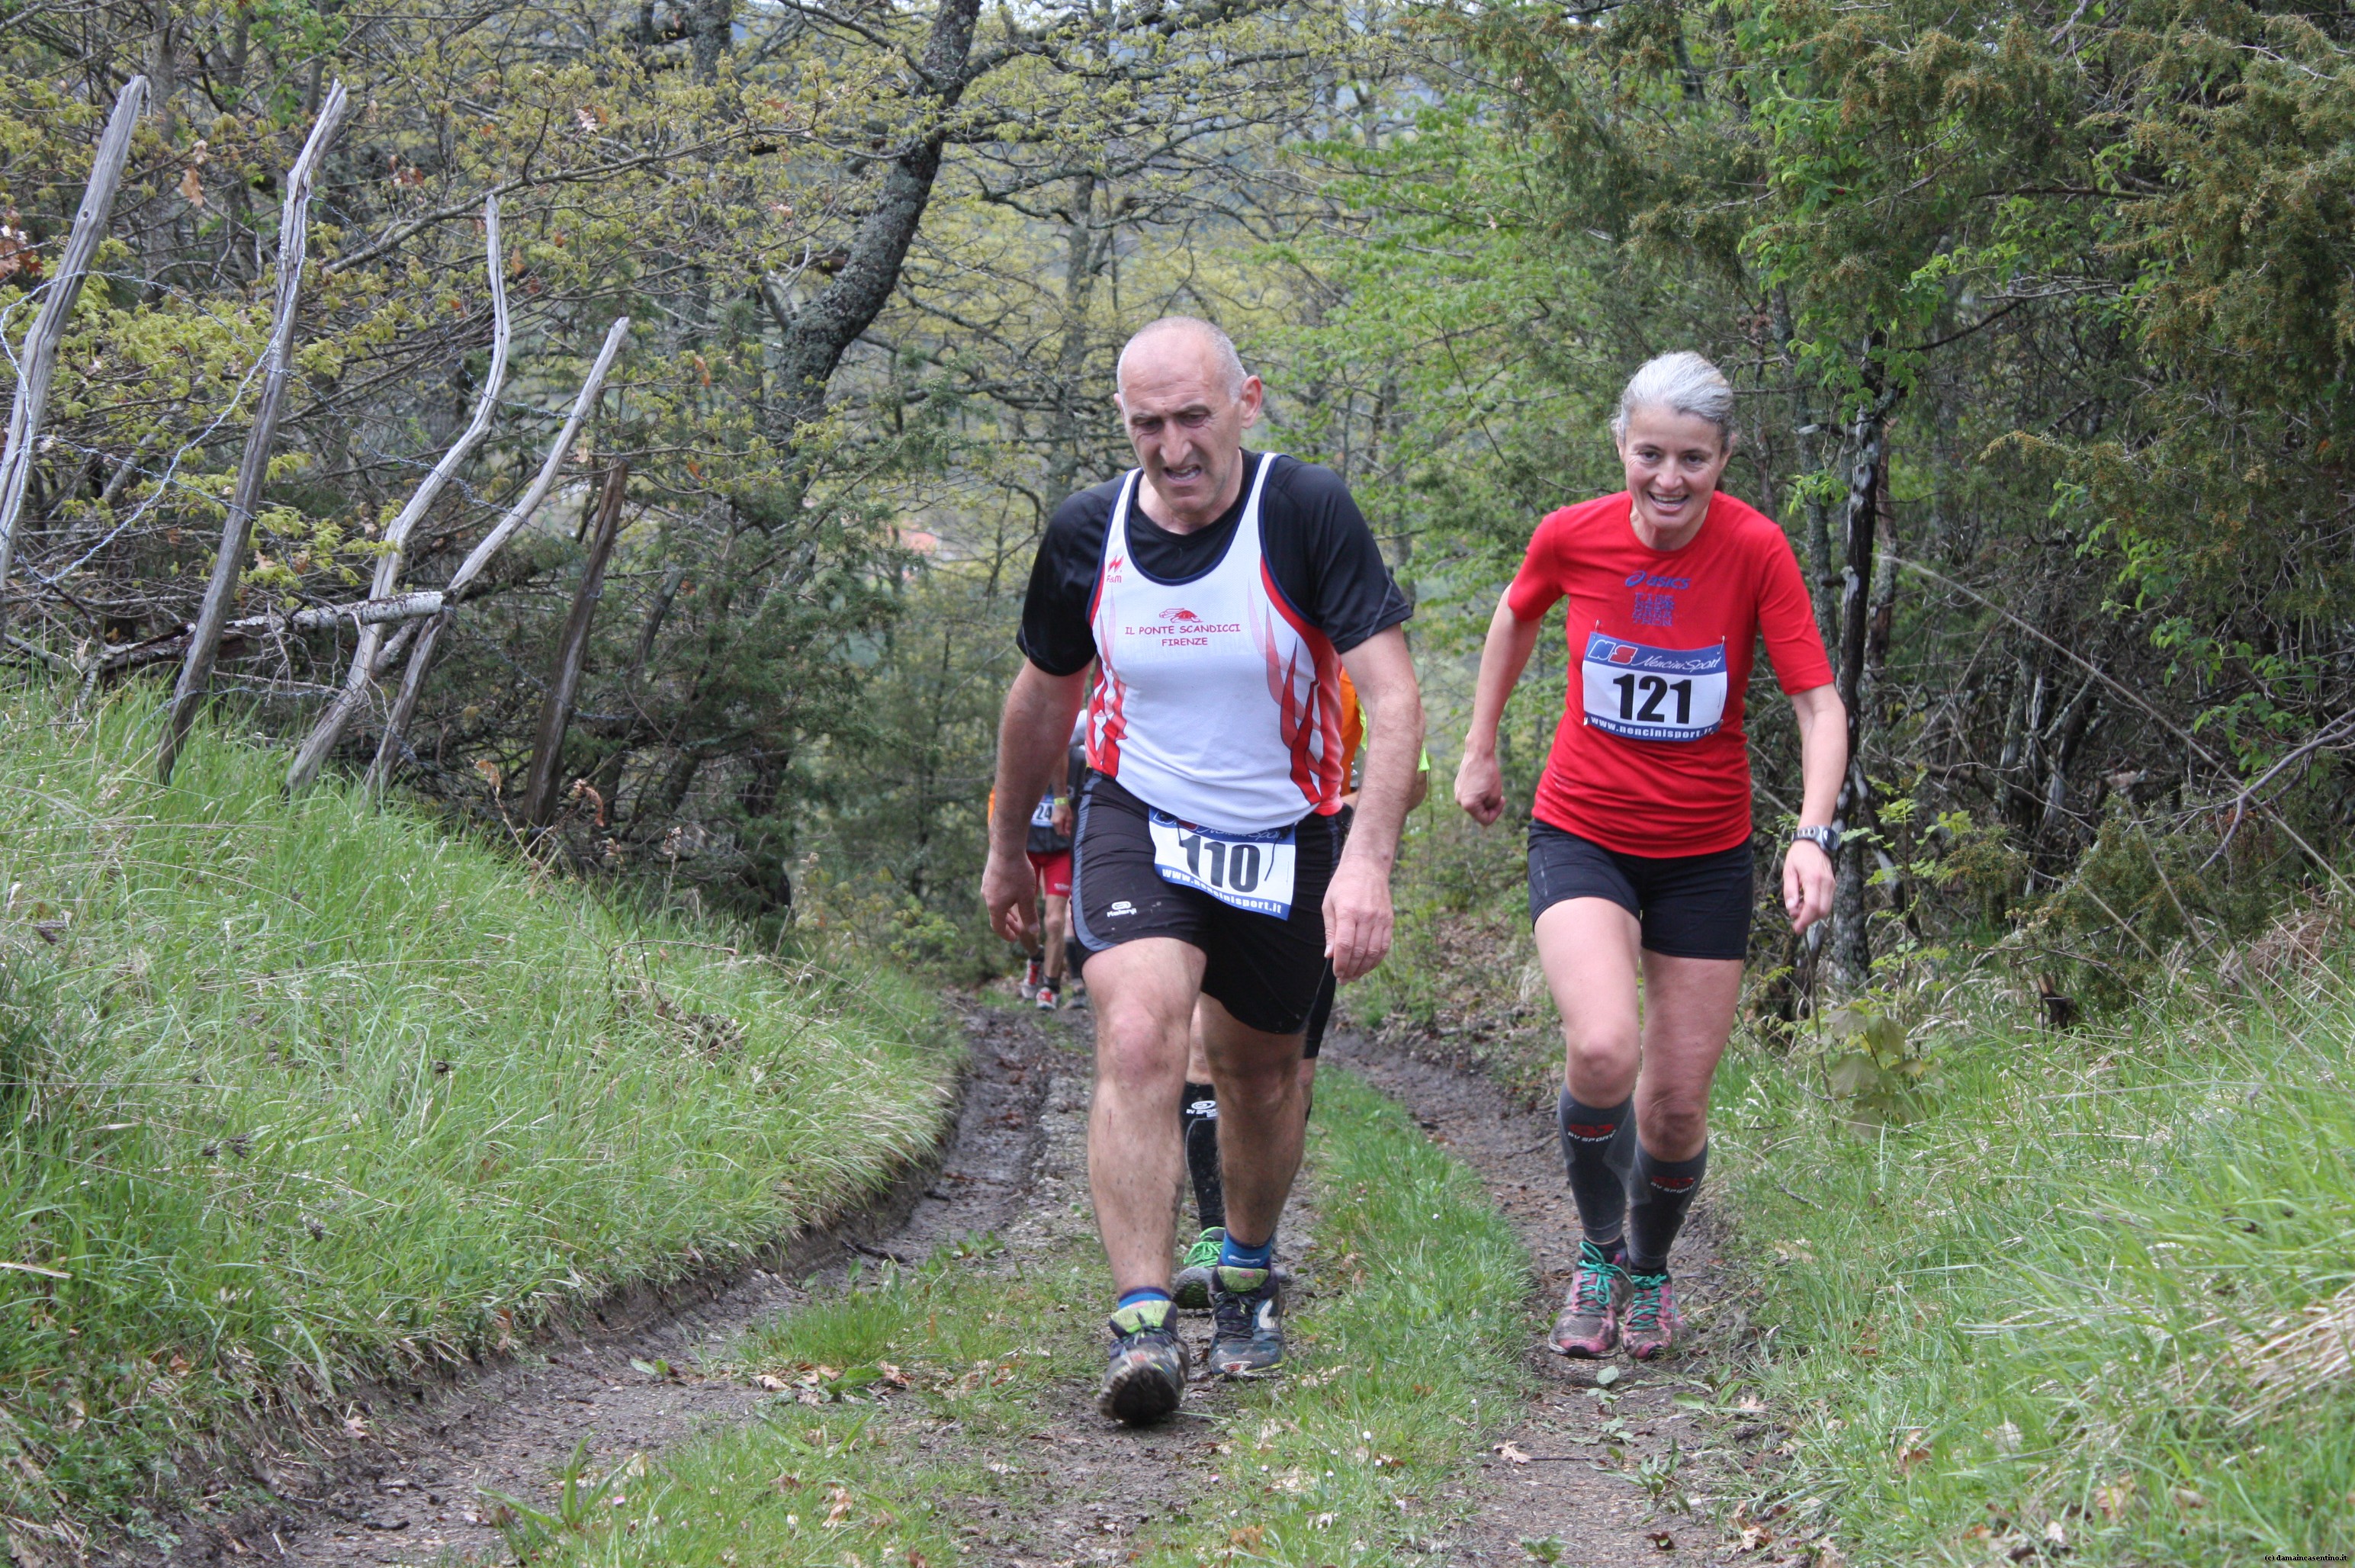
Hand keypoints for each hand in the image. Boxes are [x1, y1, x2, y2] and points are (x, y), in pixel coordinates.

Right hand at [983, 847, 1038, 945]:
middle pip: (996, 916)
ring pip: (995, 904)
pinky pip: (995, 894)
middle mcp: (987, 898)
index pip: (998, 927)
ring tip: (1016, 913)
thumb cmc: (1018, 874)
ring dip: (1006, 912)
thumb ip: (1029, 915)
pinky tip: (1012, 894)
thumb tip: (1033, 931)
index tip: (1015, 938)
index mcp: (995, 906)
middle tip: (1018, 928)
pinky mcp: (988, 876)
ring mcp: (986, 886)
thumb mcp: (1027, 897)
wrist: (1006, 849)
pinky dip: (1003, 900)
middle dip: (1008, 924)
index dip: (1007, 934)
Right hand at [1051, 802, 1072, 835]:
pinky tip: (1064, 824)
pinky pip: (1056, 827)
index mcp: (1057, 823)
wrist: (1060, 802)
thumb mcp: (1069, 818)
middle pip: (1058, 832)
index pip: (1060, 833)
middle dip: (1063, 833)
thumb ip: (1068, 826)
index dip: (1065, 835)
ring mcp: (1051, 821)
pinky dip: (1059, 827)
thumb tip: (1068, 834)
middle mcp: (1053, 823)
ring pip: (1057, 830)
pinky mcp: (1051, 820)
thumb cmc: (1065, 809)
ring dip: (1061, 830)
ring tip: (1067, 827)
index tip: (1069, 835)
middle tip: (1069, 831)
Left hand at [1321, 856, 1394, 982]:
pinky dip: (1376, 960)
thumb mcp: (1329, 904)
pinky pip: (1385, 946)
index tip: (1336, 974)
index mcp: (1348, 911)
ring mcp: (1381, 919)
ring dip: (1364, 968)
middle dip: (1351, 970)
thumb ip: (1331, 931)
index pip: (1345, 945)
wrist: (1367, 866)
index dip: (1340, 964)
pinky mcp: (1389, 920)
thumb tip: (1330, 956)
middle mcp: (1366, 916)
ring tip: (1354, 976)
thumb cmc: (1343, 885)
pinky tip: (1367, 966)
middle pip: (1360, 951)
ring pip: (1374, 952)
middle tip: (1344, 979)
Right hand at [1455, 748, 1503, 825]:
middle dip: (1490, 806)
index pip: (1485, 820)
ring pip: (1475, 804)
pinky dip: (1478, 792)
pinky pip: (1470, 795)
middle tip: (1498, 794)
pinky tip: (1482, 781)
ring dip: (1484, 799)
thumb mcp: (1496, 795)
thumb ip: (1491, 808)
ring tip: (1489, 786)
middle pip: (1479, 813)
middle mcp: (1459, 801)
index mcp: (1468, 805)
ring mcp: (1457, 793)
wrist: (1478, 754)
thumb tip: (1485, 811)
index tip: (1502, 800)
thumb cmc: (1489, 773)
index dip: (1496, 812)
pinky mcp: (1457, 786)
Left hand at [1783, 839, 1834, 932]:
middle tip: (1795, 919)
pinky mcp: (1833, 884)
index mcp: (1814, 879)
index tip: (1796, 928)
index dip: (1805, 920)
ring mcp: (1832, 884)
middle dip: (1808, 919)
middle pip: (1822, 911)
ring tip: (1798, 909)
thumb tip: (1791, 909)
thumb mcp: (1788, 871)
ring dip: (1813, 914)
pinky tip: (1805, 903)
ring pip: (1826, 908)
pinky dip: (1817, 908)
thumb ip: (1790, 890)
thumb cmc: (1798, 855)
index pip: (1813, 906)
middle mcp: (1826, 883)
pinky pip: (1827, 902)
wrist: (1813, 842)